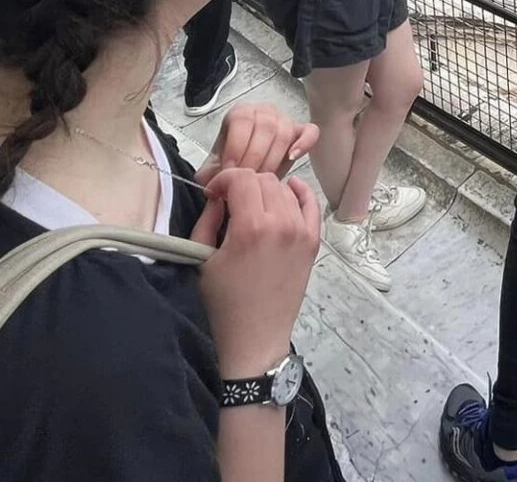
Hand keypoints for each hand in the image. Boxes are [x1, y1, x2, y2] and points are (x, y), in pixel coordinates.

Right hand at [193, 168, 320, 376]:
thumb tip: (218, 196)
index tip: (212, 195)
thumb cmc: (223, 304)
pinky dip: (299, 193)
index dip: (222, 180)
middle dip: (242, 185)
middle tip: (229, 202)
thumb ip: (208, 219)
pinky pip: (310, 204)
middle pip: (263, 180)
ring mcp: (302, 233)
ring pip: (285, 189)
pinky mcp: (313, 243)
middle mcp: (282, 224)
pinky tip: (288, 190)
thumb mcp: (203, 259)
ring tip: (252, 207)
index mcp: (251, 227)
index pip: (241, 178)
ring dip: (265, 191)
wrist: (254, 338)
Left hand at [197, 103, 317, 186]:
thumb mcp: (213, 172)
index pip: (241, 119)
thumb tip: (212, 186)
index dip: (236, 145)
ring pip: (284, 131)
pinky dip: (303, 143)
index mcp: (240, 114)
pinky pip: (310, 132)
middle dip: (255, 157)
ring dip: (273, 157)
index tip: (231, 170)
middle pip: (265, 126)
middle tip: (248, 179)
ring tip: (263, 178)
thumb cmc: (232, 169)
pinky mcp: (301, 133)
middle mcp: (264, 112)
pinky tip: (292, 157)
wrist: (246, 175)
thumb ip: (209, 177)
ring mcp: (285, 120)